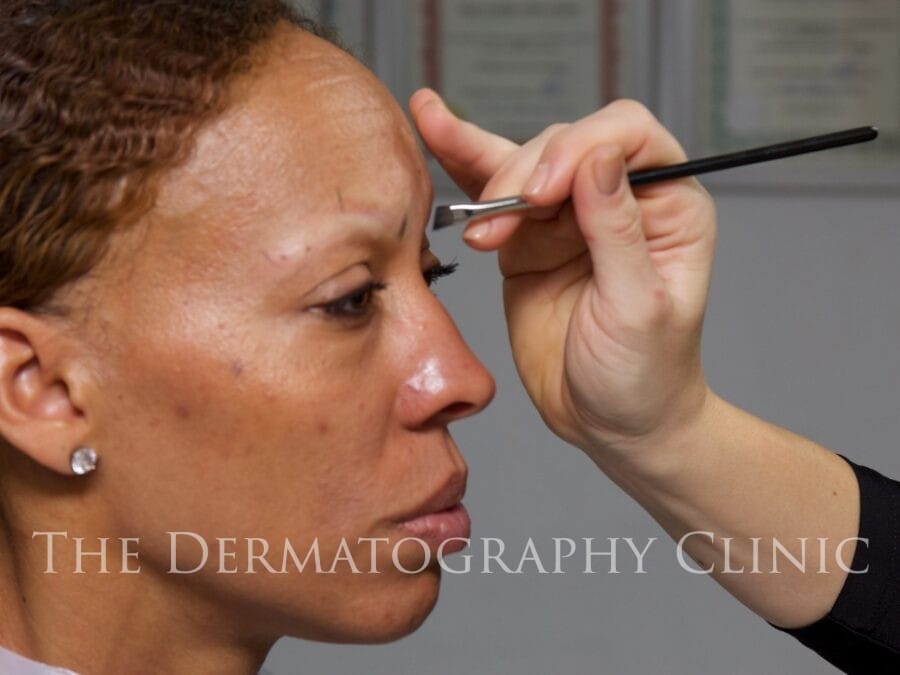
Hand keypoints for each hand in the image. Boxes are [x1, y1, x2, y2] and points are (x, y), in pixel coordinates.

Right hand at [411, 90, 716, 454]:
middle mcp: (619, 198)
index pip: (628, 136)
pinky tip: (434, 123)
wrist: (608, 423)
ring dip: (491, 183)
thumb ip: (617, 232)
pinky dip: (462, 160)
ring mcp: (569, 217)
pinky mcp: (528, 239)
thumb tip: (598, 158)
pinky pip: (493, 192)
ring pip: (524, 163)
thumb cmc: (644, 374)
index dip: (580, 147)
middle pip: (566, 144)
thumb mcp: (639, 309)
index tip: (542, 193)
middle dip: (526, 175)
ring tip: (476, 226)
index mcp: (668, 205)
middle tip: (500, 224)